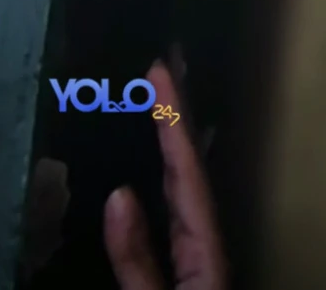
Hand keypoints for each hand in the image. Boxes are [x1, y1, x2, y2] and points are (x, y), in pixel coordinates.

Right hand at [103, 59, 228, 289]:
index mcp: (206, 248)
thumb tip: (119, 194)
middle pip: (191, 168)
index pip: (188, 174)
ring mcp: (199, 251)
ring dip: (172, 139)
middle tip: (167, 60)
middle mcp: (207, 241)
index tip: (160, 71)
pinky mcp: (188, 266)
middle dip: (179, 116)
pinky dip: (167, 176)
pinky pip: (176, 211)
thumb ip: (137, 256)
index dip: (173, 121)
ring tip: (160, 91)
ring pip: (184, 185)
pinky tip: (158, 159)